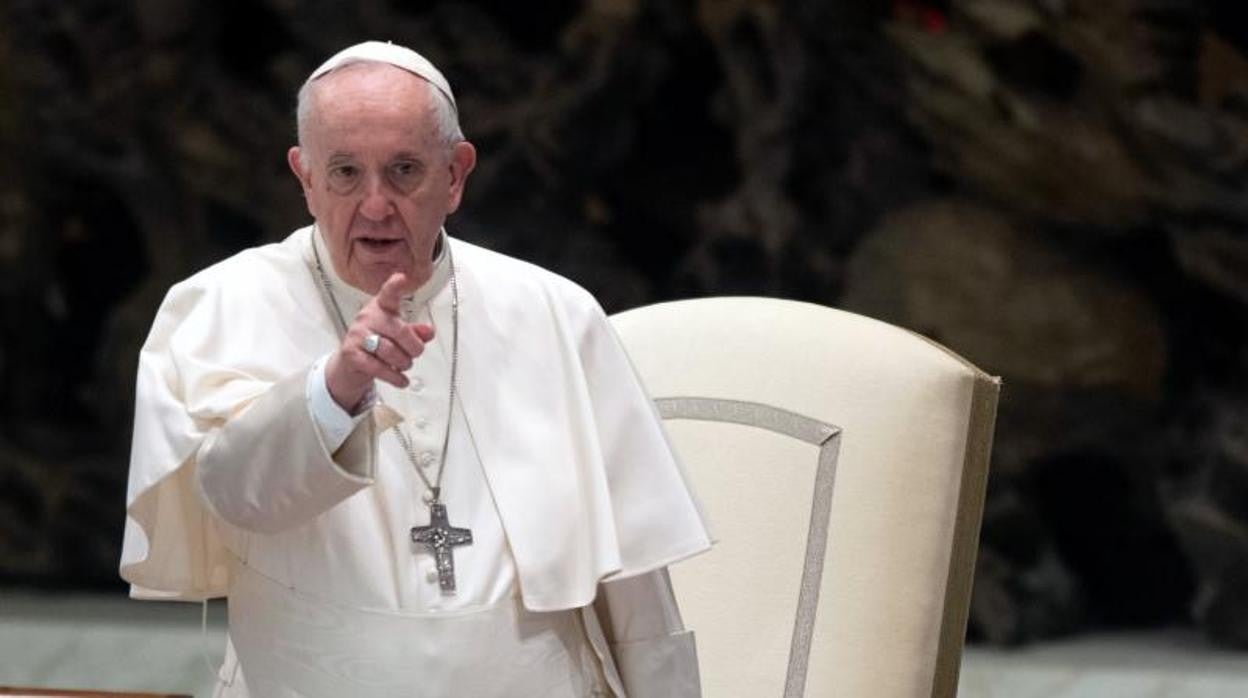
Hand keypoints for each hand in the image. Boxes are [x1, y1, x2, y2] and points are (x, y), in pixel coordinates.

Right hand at [325, 272, 435, 411]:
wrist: (351, 363)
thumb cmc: (378, 343)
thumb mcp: (398, 335)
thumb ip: (415, 332)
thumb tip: (429, 331)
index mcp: (381, 308)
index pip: (388, 295)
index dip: (394, 286)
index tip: (401, 278)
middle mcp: (367, 317)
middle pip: (399, 331)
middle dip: (414, 347)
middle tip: (416, 353)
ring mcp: (357, 335)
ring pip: (389, 351)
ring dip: (403, 363)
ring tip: (404, 365)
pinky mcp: (351, 354)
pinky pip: (378, 367)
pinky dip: (394, 377)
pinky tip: (401, 380)